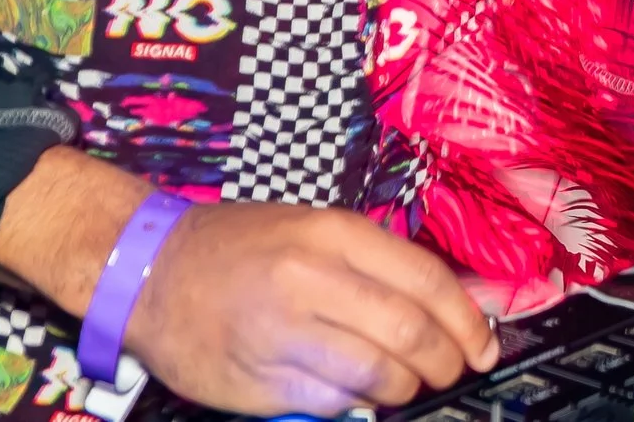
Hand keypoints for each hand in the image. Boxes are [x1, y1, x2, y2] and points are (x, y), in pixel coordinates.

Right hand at [128, 200, 500, 416]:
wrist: (150, 269)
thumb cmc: (242, 248)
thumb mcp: (313, 230)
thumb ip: (378, 264)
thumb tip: (453, 304)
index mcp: (333, 234)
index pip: (426, 281)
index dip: (467, 321)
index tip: (483, 345)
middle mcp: (311, 279)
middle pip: (409, 333)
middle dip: (444, 362)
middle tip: (448, 371)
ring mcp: (283, 332)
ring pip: (376, 376)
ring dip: (404, 389)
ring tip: (403, 385)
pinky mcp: (261, 379)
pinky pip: (332, 403)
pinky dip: (358, 405)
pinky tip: (357, 394)